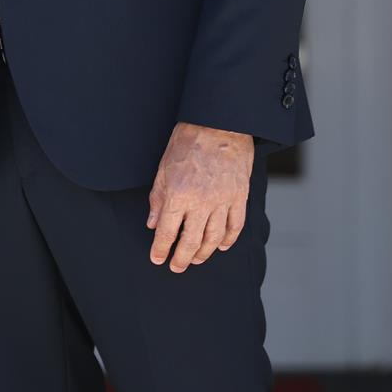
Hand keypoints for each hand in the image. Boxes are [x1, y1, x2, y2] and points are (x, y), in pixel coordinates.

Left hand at [146, 121, 253, 273]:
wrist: (219, 124)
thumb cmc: (187, 142)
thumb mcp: (163, 169)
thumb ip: (158, 199)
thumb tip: (153, 224)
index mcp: (179, 195)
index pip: (167, 232)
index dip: (160, 249)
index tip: (157, 258)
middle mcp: (202, 202)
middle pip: (191, 241)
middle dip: (181, 258)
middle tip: (176, 267)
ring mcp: (223, 201)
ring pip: (214, 238)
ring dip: (203, 252)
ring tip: (195, 259)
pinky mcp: (239, 197)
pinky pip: (235, 226)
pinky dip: (228, 240)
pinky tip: (220, 246)